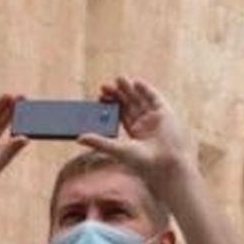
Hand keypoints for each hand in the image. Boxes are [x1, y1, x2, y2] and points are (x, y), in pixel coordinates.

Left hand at [78, 77, 195, 192]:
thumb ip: (99, 142)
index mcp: (134, 132)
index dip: (111, 105)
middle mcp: (145, 124)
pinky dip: (146, 90)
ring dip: (129, 89)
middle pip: (129, 104)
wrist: (165, 164)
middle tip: (104, 86)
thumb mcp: (117, 149)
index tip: (99, 97)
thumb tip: (78, 138)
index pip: (120, 114)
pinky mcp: (165, 113)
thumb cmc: (143, 162)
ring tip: (118, 79)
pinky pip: (154, 98)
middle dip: (117, 94)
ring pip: (140, 99)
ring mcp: (155, 117)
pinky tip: (136, 82)